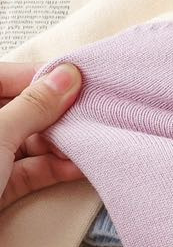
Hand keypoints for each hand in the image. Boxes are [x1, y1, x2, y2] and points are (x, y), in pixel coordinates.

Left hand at [0, 63, 83, 210]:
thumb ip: (34, 105)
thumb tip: (68, 75)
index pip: (4, 77)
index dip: (41, 77)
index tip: (78, 80)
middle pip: (21, 109)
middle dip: (56, 115)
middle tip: (90, 115)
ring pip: (29, 141)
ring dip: (61, 144)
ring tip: (90, 145)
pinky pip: (30, 171)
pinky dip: (55, 169)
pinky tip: (80, 167)